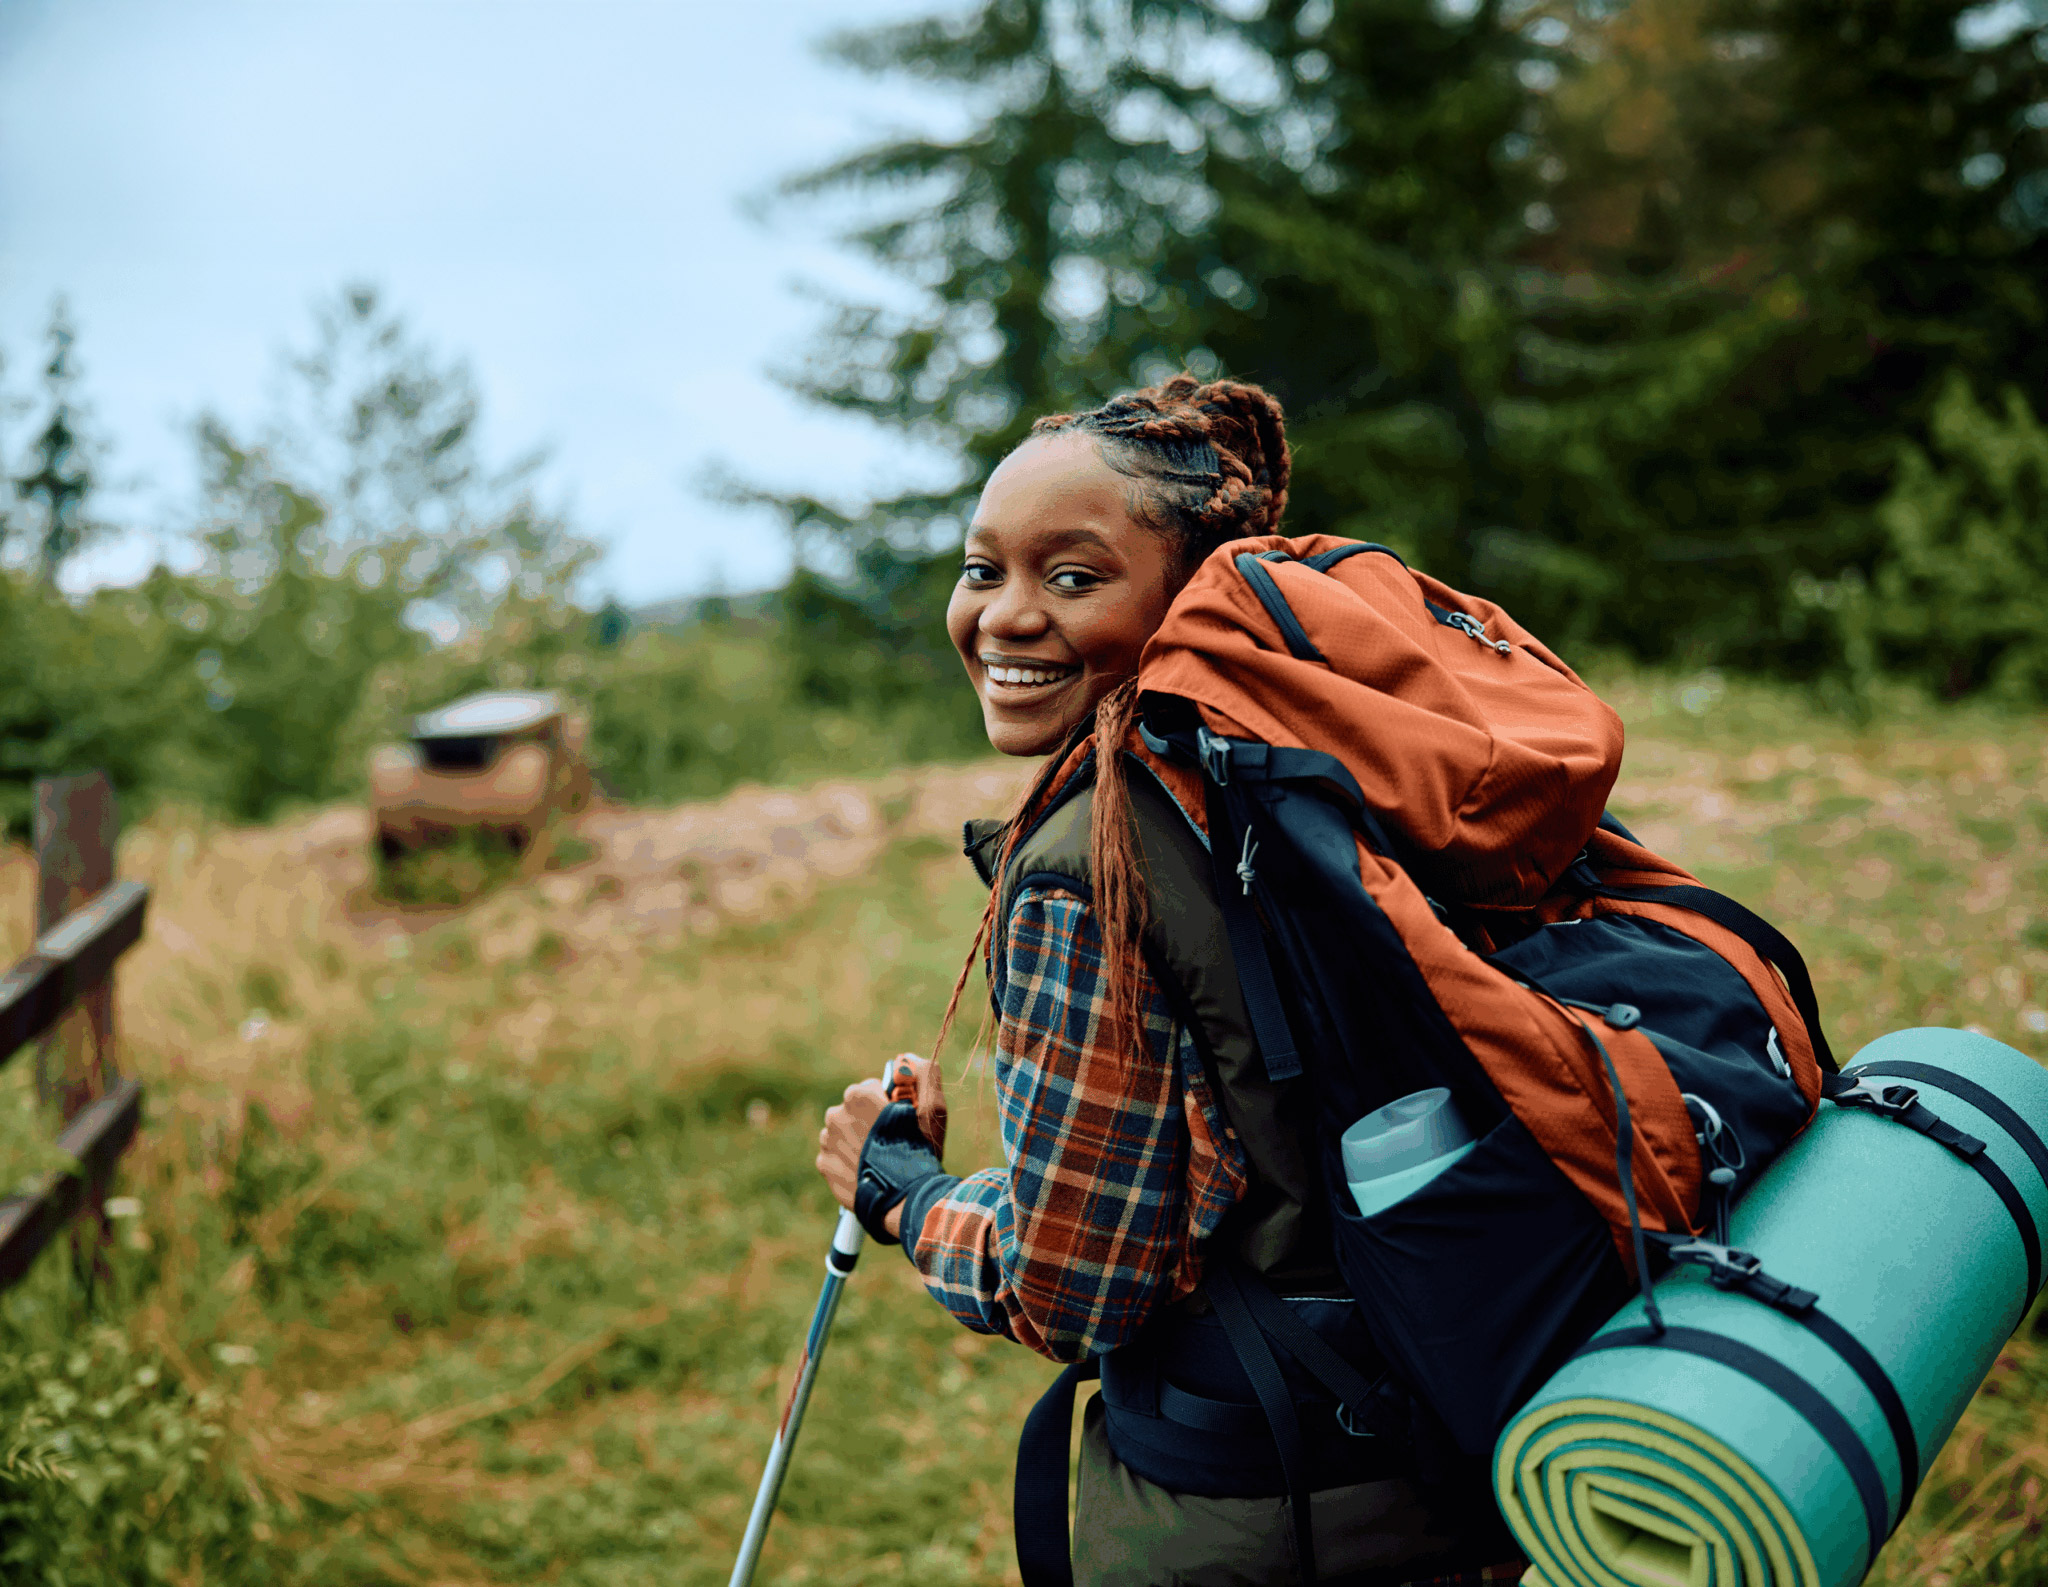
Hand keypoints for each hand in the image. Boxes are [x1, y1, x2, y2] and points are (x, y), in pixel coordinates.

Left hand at [816, 1054, 945, 1239]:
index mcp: (858, 1095)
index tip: (897, 1121)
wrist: (905, 1198)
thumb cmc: (920, 1151)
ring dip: (856, 1141)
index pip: (868, 1089)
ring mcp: (827, 1141)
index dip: (885, 1104)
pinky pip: (834, 1156)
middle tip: (889, 1142)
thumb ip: (923, 1073)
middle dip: (867, 1121)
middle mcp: (836, 1114)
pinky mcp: (823, 1164)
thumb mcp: (932, 1108)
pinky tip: (865, 1171)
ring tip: (878, 1159)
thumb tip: (906, 1059)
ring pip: (841, 1133)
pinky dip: (847, 1161)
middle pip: (852, 1111)